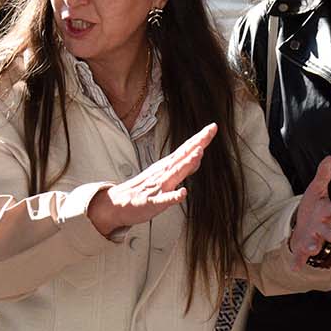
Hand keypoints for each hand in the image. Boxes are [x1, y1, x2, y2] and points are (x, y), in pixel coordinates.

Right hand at [88, 124, 215, 237]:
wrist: (117, 204)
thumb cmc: (143, 190)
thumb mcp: (165, 175)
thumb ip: (183, 167)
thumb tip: (198, 156)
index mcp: (167, 166)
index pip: (186, 149)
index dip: (200, 139)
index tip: (213, 127)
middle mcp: (164, 173)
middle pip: (183, 156)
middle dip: (197, 144)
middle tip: (210, 130)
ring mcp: (158, 187)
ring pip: (175, 173)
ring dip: (187, 163)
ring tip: (199, 153)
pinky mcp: (152, 202)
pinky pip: (164, 200)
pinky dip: (173, 196)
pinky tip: (183, 193)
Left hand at [287, 156, 330, 267]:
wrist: (306, 224)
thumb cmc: (314, 207)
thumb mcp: (317, 189)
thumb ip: (323, 175)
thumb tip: (329, 158)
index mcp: (325, 212)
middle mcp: (321, 227)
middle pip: (327, 230)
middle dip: (329, 232)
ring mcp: (313, 239)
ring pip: (315, 244)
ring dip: (314, 246)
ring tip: (312, 248)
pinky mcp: (303, 248)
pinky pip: (301, 256)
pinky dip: (298, 262)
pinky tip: (294, 267)